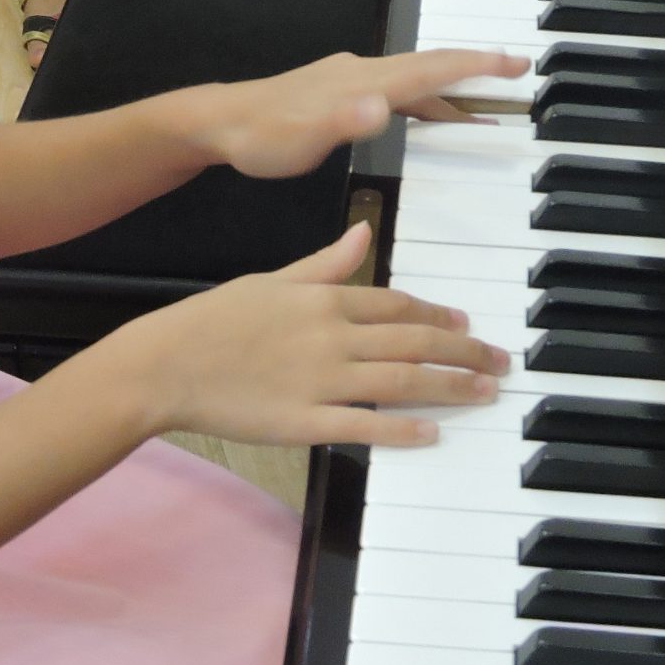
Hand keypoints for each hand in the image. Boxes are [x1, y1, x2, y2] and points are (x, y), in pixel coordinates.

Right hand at [117, 221, 513, 446]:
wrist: (165, 364)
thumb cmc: (214, 321)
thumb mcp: (273, 279)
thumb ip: (325, 262)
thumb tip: (363, 232)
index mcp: (323, 299)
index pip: (396, 306)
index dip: (437, 316)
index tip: (466, 324)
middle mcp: (331, 337)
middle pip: (413, 343)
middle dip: (463, 351)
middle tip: (498, 362)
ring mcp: (319, 380)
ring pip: (401, 381)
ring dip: (450, 386)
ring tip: (484, 392)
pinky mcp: (303, 422)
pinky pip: (363, 426)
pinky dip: (401, 430)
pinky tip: (432, 433)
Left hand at [195, 48, 528, 181]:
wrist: (219, 124)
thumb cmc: (261, 135)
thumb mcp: (304, 135)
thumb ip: (345, 120)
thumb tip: (382, 106)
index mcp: (365, 82)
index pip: (431, 69)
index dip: (477, 66)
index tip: (517, 62)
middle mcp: (363, 74)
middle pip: (431, 67)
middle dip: (476, 68)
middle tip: (517, 69)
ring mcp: (351, 82)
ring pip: (415, 81)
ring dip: (452, 88)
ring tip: (485, 104)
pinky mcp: (340, 95)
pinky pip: (396, 94)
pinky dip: (422, 104)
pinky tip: (425, 119)